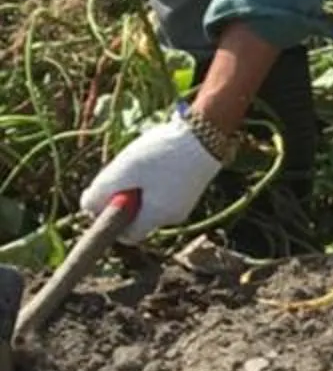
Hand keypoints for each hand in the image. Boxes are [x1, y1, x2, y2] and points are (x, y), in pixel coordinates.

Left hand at [79, 111, 220, 233]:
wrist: (205, 135)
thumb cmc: (162, 154)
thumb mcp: (123, 171)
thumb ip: (101, 193)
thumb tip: (87, 209)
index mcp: (156, 217)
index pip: (126, 235)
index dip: (111, 219)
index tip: (105, 195)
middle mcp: (172, 217)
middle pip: (137, 217)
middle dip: (125, 198)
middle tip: (123, 172)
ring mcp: (183, 205)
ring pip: (149, 204)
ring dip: (139, 187)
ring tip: (141, 162)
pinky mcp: (189, 191)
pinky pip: (163, 194)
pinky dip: (153, 182)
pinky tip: (156, 160)